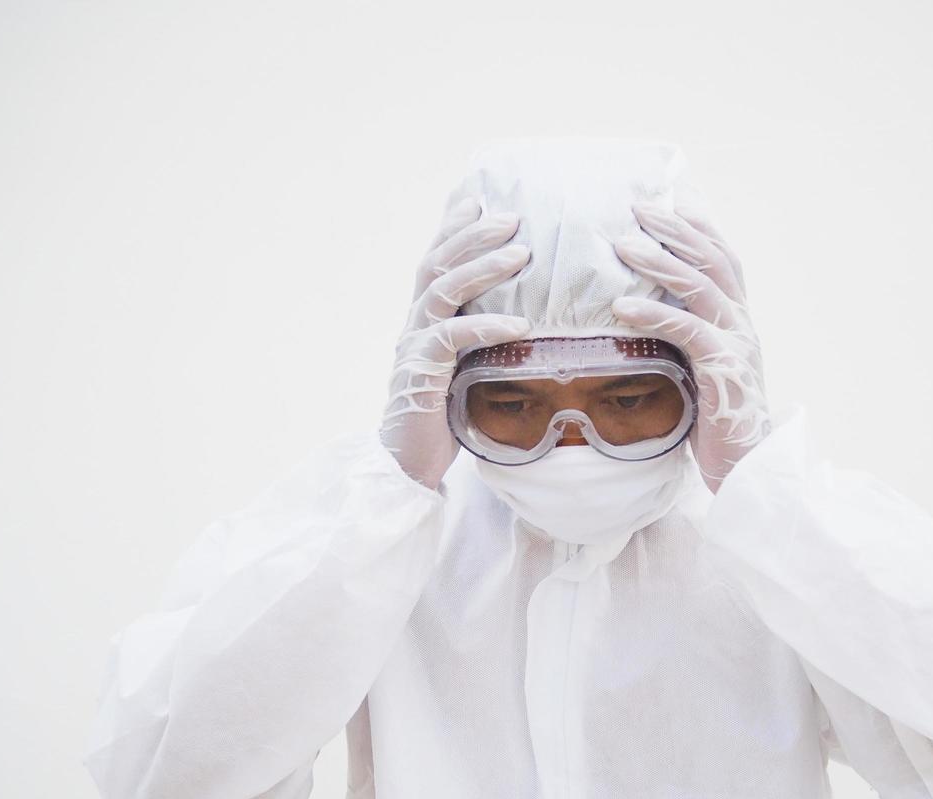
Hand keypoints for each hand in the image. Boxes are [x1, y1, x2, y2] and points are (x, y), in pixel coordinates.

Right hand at [380, 198, 532, 489]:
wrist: (407, 466)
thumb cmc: (443, 420)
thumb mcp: (465, 370)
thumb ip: (480, 341)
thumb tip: (525, 320)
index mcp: (422, 321)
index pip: (435, 262)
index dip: (453, 229)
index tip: (479, 200)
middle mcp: (414, 326)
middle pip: (437, 264)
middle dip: (473, 235)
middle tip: (512, 216)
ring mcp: (414, 348)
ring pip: (443, 290)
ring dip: (482, 267)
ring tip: (520, 253)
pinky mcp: (422, 374)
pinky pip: (453, 338)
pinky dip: (487, 325)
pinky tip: (520, 322)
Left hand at [610, 201, 769, 493]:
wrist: (745, 467)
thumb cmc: (713, 421)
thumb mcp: (698, 369)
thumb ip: (683, 338)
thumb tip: (642, 313)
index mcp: (738, 320)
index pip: (723, 258)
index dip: (699, 226)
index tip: (669, 199)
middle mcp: (742, 324)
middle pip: (712, 260)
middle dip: (675, 229)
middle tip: (638, 207)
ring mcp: (737, 345)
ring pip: (701, 287)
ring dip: (660, 261)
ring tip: (623, 244)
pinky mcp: (723, 371)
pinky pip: (687, 332)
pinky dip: (654, 314)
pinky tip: (622, 304)